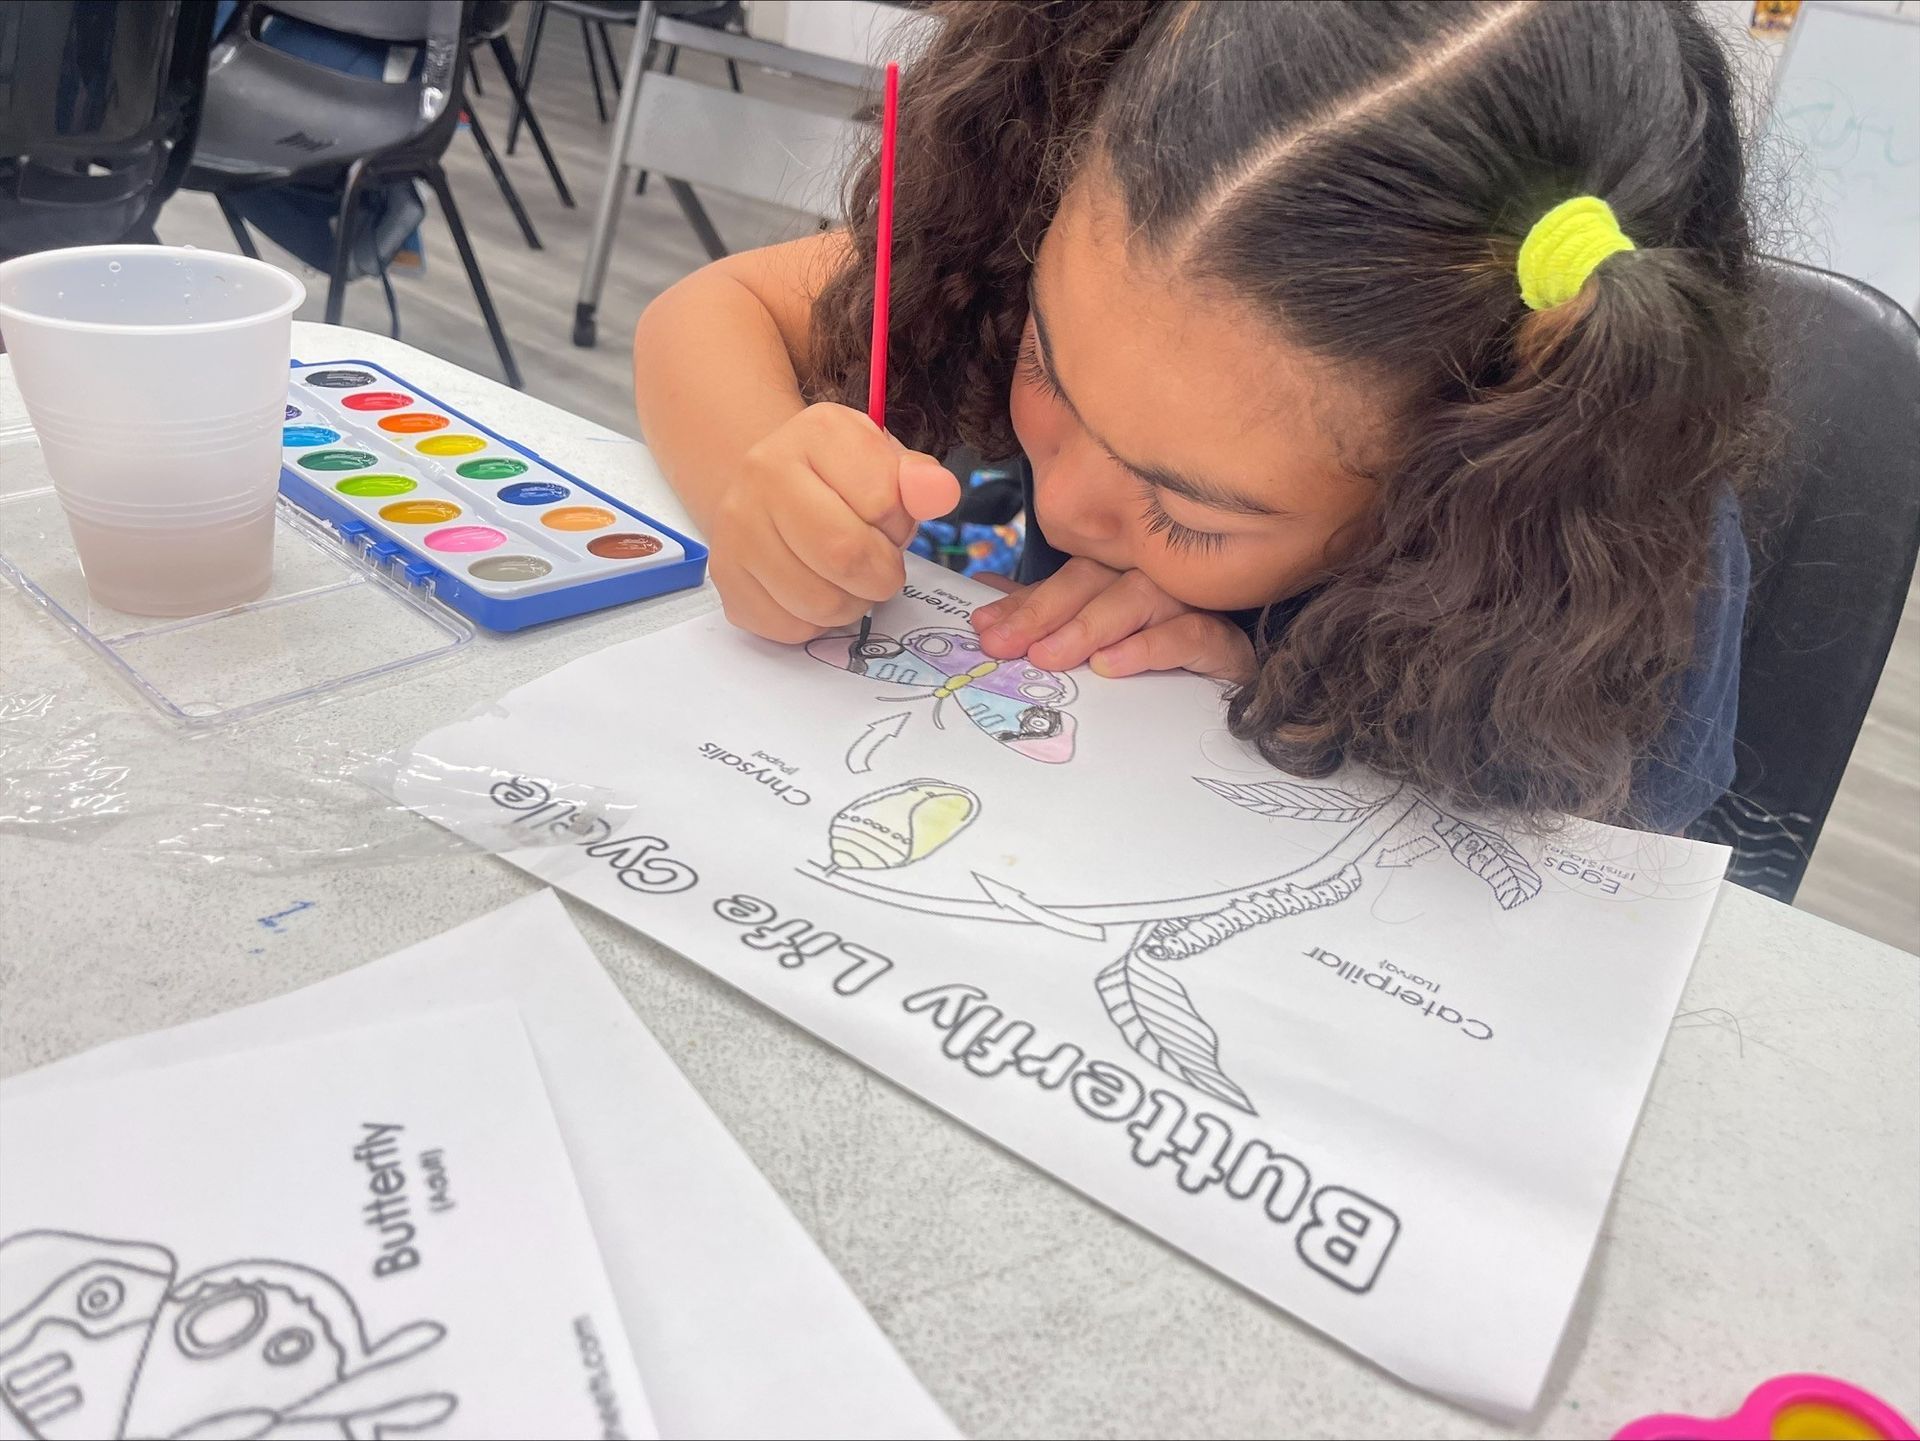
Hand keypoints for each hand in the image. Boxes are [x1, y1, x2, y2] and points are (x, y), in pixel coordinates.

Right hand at [707, 402, 959, 642]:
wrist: (772, 489)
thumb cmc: (842, 481)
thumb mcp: (887, 465)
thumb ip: (920, 481)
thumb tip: (940, 492)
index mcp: (816, 432)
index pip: (883, 500)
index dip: (899, 524)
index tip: (888, 520)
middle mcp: (763, 471)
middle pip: (844, 555)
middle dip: (881, 576)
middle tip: (879, 568)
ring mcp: (735, 526)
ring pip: (819, 603)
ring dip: (850, 604)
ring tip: (845, 579)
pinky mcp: (724, 577)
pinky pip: (789, 628)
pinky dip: (814, 624)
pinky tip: (811, 591)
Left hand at [969, 558, 1255, 681]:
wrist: (1233, 691)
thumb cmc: (1160, 658)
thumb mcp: (1094, 641)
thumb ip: (1045, 618)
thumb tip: (983, 607)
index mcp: (1118, 577)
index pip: (1064, 580)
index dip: (1023, 603)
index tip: (983, 629)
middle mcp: (1152, 581)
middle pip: (1094, 579)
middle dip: (1044, 611)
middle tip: (1006, 645)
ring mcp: (1191, 606)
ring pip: (1139, 597)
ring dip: (1091, 626)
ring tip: (1052, 657)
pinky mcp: (1225, 642)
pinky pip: (1189, 633)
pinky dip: (1148, 647)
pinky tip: (1112, 665)